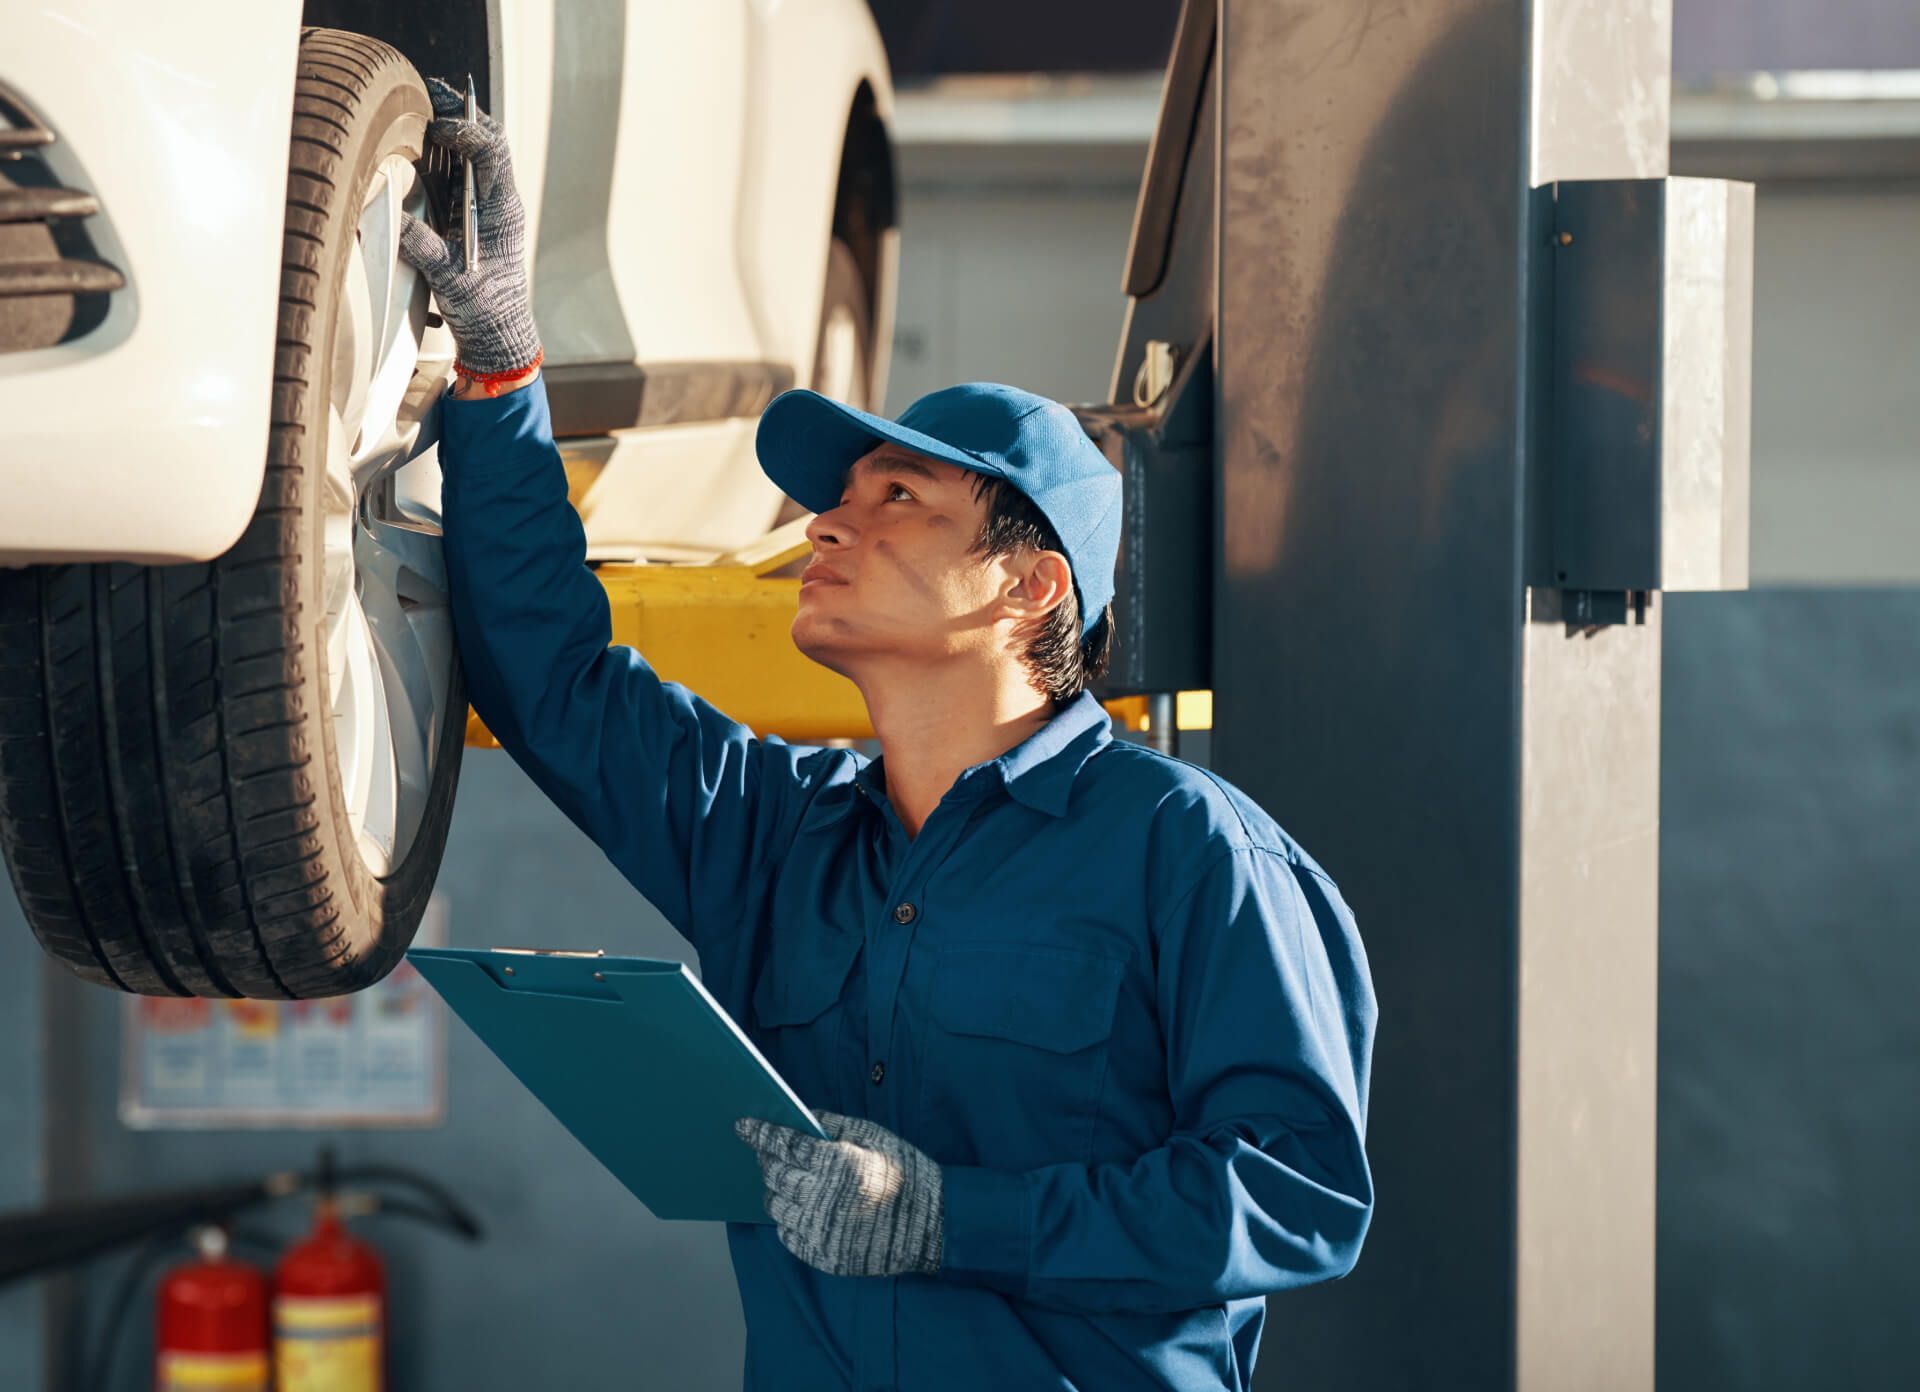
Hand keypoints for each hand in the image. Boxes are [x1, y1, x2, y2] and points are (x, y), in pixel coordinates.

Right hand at [398, 76, 542, 383]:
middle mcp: (498, 201)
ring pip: (477, 152)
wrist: (498, 335)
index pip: (491, 153)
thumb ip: (427, 249)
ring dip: (453, 127)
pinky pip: (462, 173)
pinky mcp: (474, 216)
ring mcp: (487, 207)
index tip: (435, 128)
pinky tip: (422, 142)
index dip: (465, 131)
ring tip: (424, 104)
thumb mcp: (453, 281)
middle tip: (431, 91)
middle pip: (488, 140)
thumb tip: (397, 222)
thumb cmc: (483, 311)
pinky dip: (444, 152)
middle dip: (461, 113)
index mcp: (501, 210)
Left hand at [734, 1110, 944, 1277]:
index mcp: (837, 1163)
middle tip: (765, 1154)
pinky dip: (786, 1220)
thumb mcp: (876, 1137)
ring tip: (781, 1181)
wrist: (931, 1225)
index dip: (761, 1133)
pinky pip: (788, 1236)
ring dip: (774, 1191)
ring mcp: (820, 1229)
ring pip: (777, 1207)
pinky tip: (796, 1209)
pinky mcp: (822, 1255)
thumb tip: (802, 1114)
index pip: (786, 1144)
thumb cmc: (905, 1174)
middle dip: (766, 1160)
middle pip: (776, 1175)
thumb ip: (836, 1125)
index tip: (742, 1125)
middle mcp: (823, 1197)